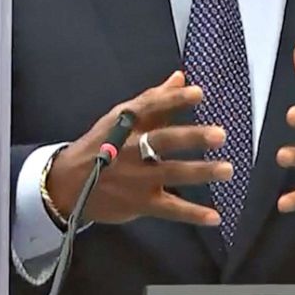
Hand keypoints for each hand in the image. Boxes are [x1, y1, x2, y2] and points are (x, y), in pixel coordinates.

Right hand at [46, 71, 231, 225]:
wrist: (67, 184)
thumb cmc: (102, 146)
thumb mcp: (122, 119)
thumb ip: (155, 100)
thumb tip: (180, 78)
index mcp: (126, 124)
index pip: (151, 106)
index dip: (174, 99)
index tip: (198, 93)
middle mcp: (131, 149)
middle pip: (163, 140)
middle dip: (192, 137)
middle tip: (220, 135)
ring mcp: (136, 178)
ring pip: (172, 173)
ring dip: (201, 172)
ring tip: (227, 170)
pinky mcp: (140, 203)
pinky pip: (170, 209)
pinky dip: (193, 214)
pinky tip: (215, 217)